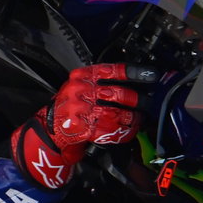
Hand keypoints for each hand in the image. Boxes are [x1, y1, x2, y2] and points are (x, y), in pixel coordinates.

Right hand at [11, 64, 157, 188]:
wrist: (51, 129)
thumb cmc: (70, 107)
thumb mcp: (79, 85)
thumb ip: (101, 81)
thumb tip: (134, 84)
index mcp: (83, 76)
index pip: (113, 70)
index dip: (135, 73)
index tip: (152, 75)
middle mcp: (82, 90)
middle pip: (118, 93)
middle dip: (138, 100)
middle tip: (149, 102)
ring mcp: (82, 110)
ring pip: (117, 113)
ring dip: (133, 118)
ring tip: (140, 118)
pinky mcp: (84, 128)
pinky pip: (111, 130)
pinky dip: (124, 132)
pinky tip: (129, 131)